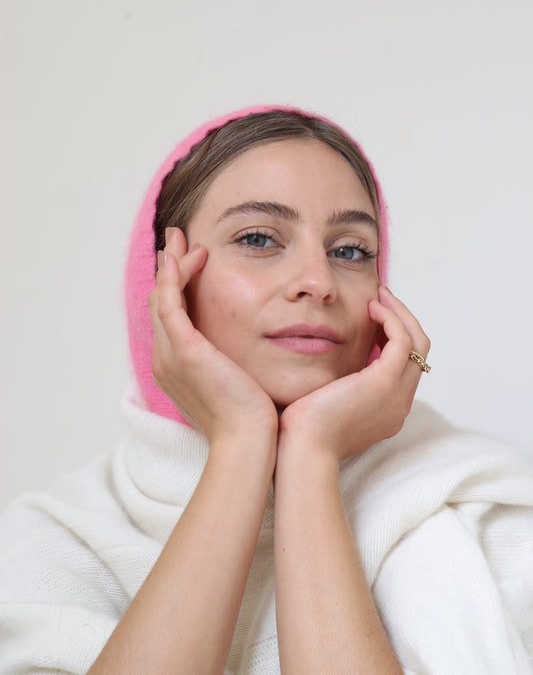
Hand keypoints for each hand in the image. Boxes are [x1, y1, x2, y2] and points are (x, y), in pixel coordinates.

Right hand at [148, 228, 277, 444]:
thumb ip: (238, 361)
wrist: (249, 443)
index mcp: (177, 368)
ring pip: (161, 297)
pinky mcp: (183, 350)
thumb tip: (256, 347)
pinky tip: (191, 257)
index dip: (176, 287)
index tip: (190, 263)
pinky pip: (169, 302)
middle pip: (159, 302)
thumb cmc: (253, 419)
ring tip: (182, 239)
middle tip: (177, 242)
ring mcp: (170, 355)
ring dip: (171, 265)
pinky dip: (175, 276)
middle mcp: (166, 360)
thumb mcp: (241, 382)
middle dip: (168, 269)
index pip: (170, 318)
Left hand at [279, 286, 429, 460]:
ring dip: (400, 313)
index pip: (407, 365)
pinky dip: (391, 319)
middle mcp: (400, 403)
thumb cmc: (304, 431)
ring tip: (378, 297)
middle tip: (383, 298)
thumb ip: (340, 385)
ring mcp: (396, 394)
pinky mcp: (384, 383)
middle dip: (404, 319)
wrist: (302, 450)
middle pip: (420, 351)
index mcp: (389, 409)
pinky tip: (371, 308)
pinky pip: (402, 340)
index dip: (397, 335)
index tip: (377, 315)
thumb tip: (332, 365)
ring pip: (417, 342)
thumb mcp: (329, 403)